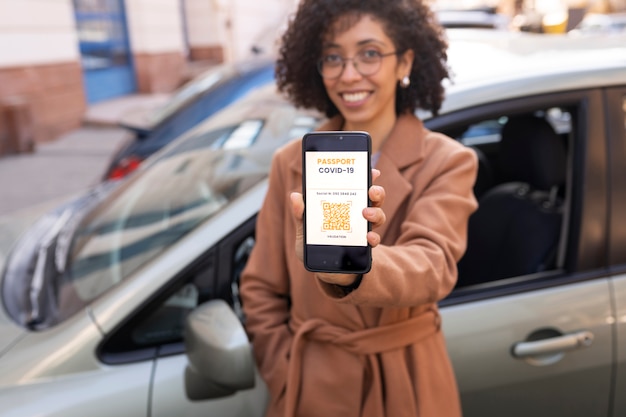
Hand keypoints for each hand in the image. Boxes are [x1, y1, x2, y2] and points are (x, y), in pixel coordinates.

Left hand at [290, 169, 385, 285]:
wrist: (321, 270)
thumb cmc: (314, 244)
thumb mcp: (303, 229)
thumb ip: (300, 214)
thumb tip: (294, 196)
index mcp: (344, 205)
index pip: (358, 187)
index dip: (367, 177)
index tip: (372, 171)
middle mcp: (357, 215)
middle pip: (373, 199)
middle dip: (376, 192)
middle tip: (370, 191)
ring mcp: (362, 230)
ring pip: (377, 216)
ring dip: (375, 213)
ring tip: (365, 213)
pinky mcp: (364, 247)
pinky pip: (374, 240)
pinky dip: (373, 238)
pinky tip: (368, 238)